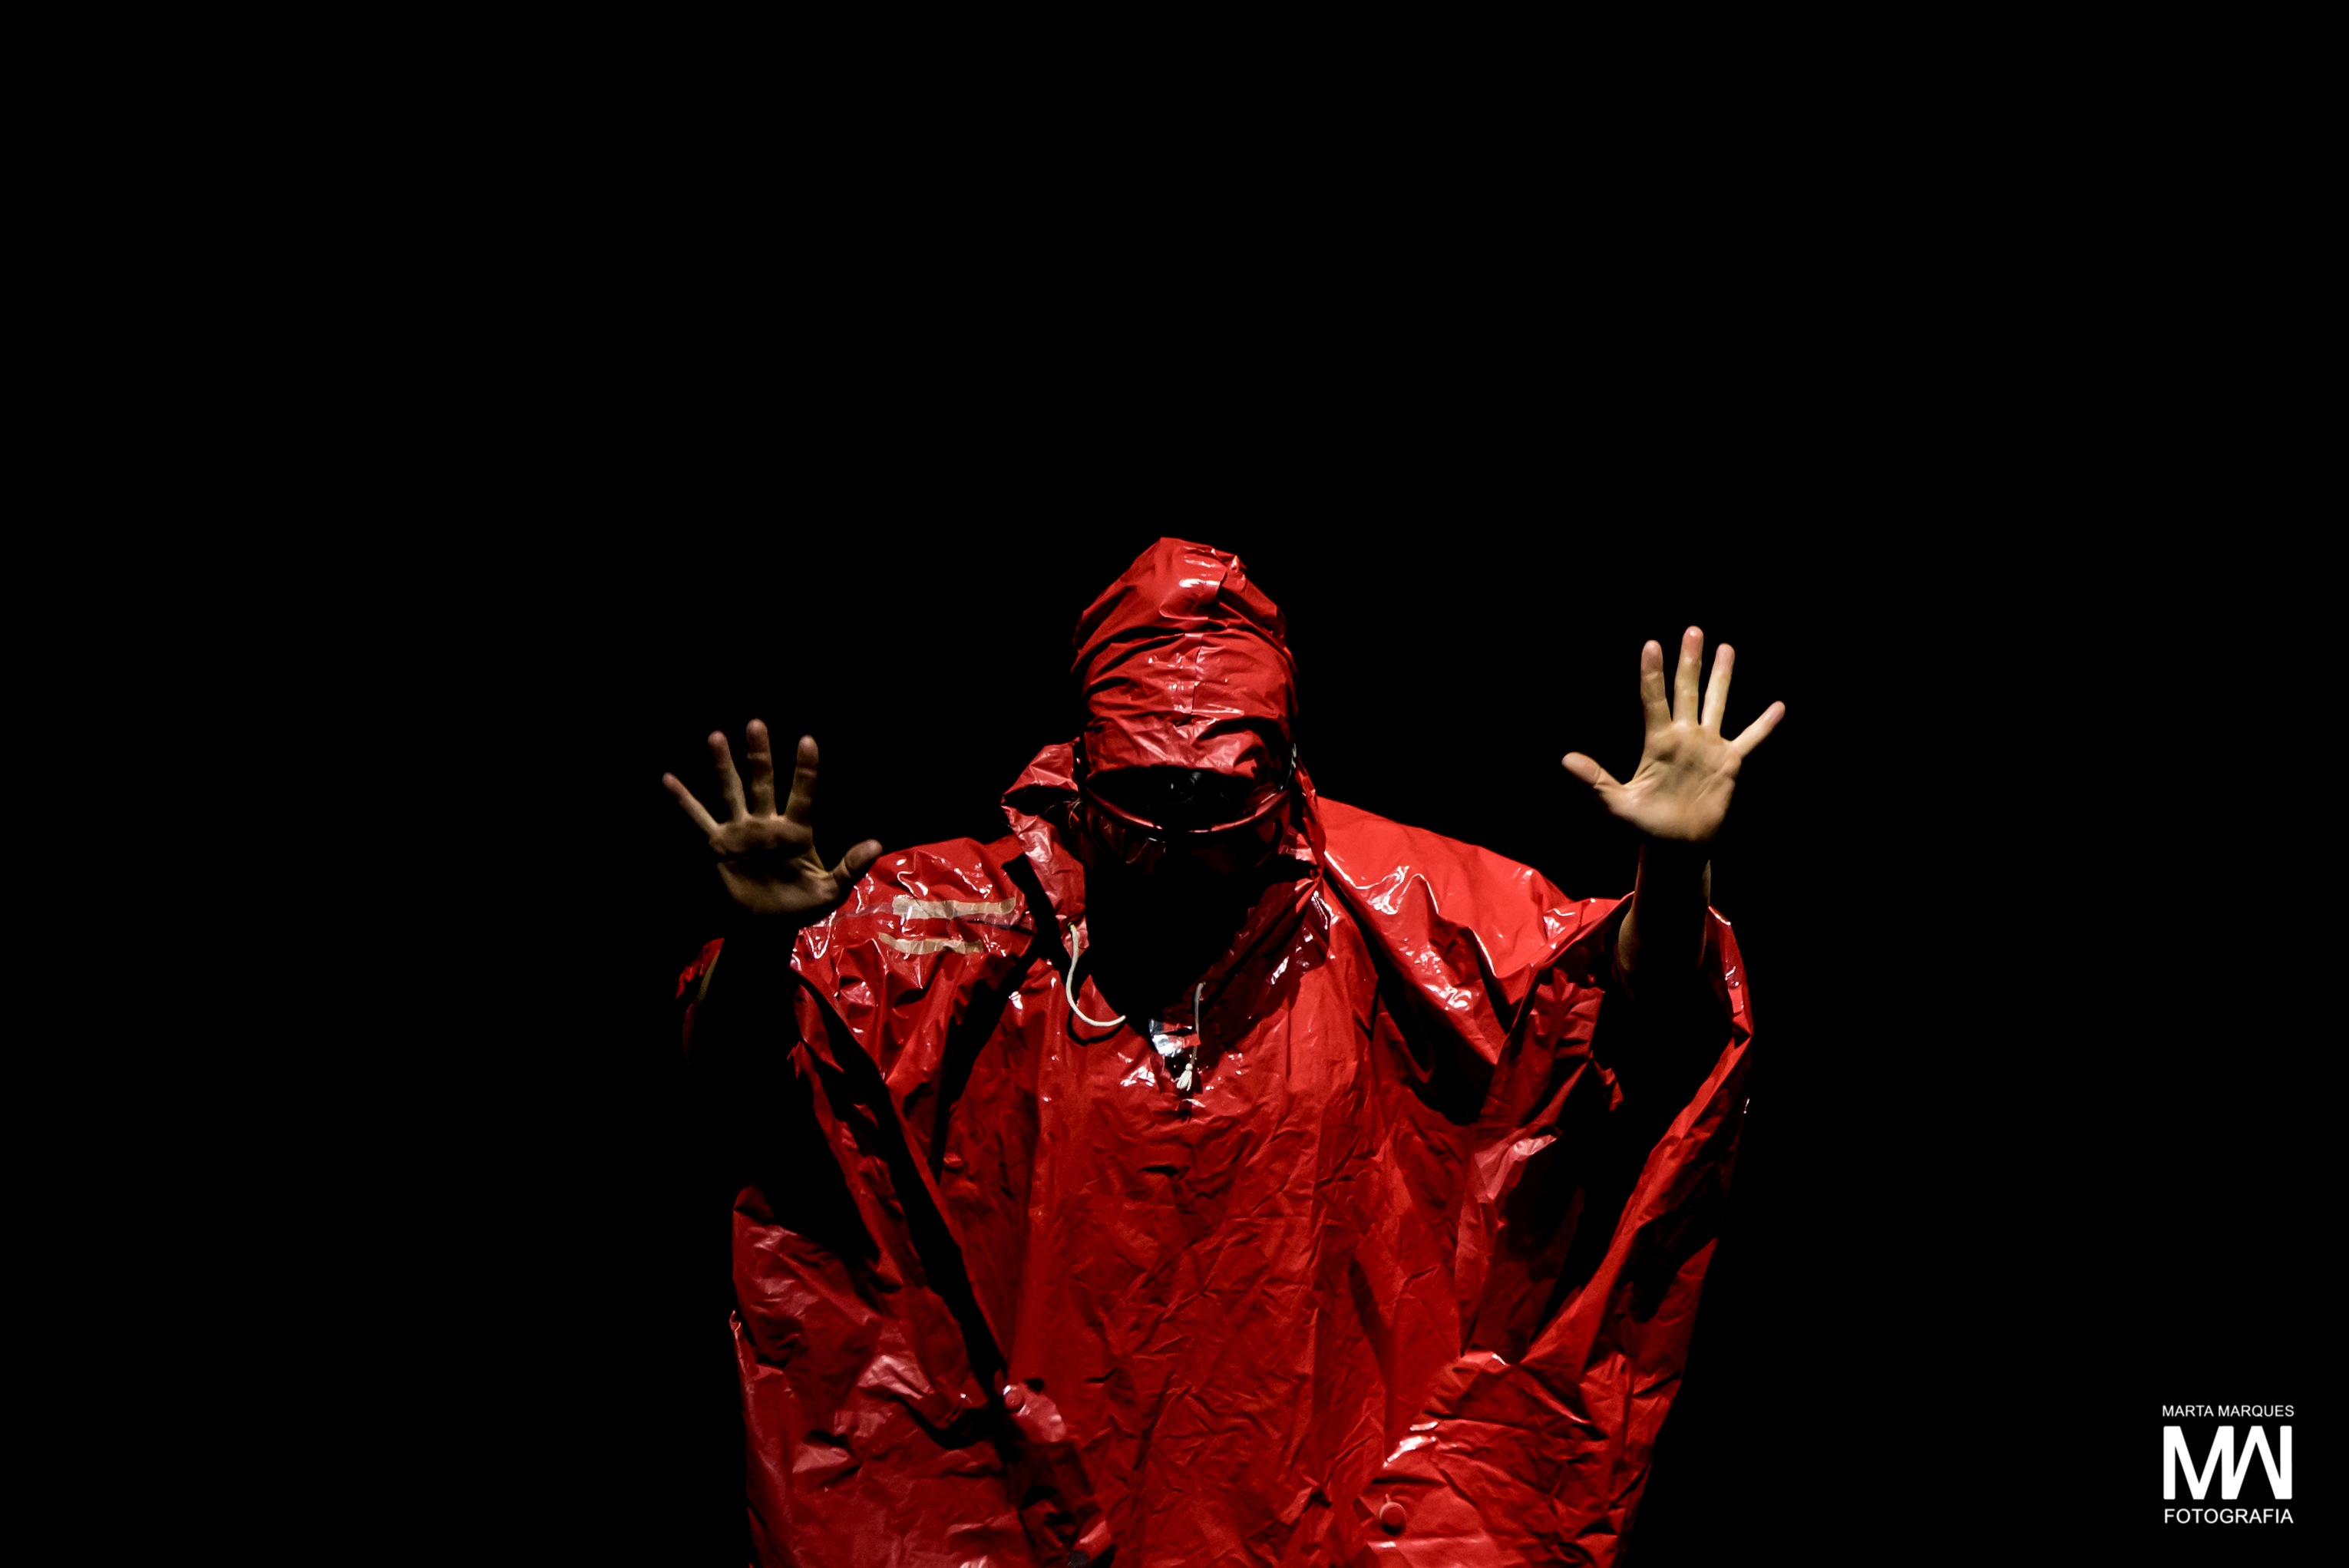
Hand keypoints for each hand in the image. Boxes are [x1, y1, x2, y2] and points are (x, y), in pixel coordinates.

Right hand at [663, 722, 883, 921]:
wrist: (768, 926)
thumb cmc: (802, 905)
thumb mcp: (831, 890)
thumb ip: (850, 867)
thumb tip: (877, 845)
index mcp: (797, 831)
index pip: (803, 793)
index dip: (805, 769)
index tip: (807, 741)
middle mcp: (767, 824)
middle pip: (762, 782)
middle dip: (759, 754)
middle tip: (756, 724)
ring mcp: (741, 832)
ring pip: (731, 792)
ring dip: (723, 766)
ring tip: (716, 736)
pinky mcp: (719, 845)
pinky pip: (698, 819)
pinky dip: (684, 801)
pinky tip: (669, 779)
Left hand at [1562, 627, 1783, 845]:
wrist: (1676, 847)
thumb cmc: (1644, 827)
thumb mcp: (1615, 805)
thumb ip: (1594, 781)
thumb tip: (1565, 760)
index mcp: (1658, 743)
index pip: (1654, 700)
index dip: (1653, 673)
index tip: (1651, 645)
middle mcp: (1684, 737)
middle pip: (1687, 691)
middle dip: (1690, 661)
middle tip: (1693, 630)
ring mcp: (1708, 747)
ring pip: (1716, 704)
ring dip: (1721, 677)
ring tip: (1726, 648)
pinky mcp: (1729, 764)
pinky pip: (1750, 739)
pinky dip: (1763, 724)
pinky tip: (1778, 707)